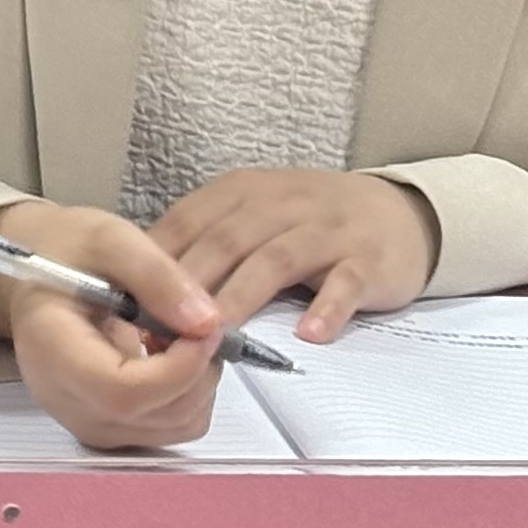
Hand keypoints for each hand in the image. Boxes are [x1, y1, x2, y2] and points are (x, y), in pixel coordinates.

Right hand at [0, 200, 230, 450]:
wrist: (36, 278)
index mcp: (50, 348)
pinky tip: (167, 360)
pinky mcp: (105, 430)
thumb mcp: (110, 239)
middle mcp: (62, 399)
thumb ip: (157, 276)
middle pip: (153, 414)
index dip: (179, 368)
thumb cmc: (65, 252)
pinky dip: (188, 397)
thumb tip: (206, 323)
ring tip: (178, 338)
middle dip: (198, 370)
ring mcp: (83, 421)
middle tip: (200, 324)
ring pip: (173, 426)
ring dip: (198, 383)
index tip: (205, 327)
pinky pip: (170, 429)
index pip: (123, 392)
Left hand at [150, 168, 438, 344]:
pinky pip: (347, 282)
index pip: (187, 223)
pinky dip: (327, 307)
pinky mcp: (369, 258)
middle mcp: (279, 203)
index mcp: (240, 193)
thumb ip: (206, 246)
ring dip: (243, 296)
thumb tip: (143, 292)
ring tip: (218, 334)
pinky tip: (308, 334)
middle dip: (190, 285)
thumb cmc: (308, 224)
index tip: (129, 306)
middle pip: (226, 242)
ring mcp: (326, 229)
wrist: (398, 212)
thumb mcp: (252, 219)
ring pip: (276, 260)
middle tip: (163, 329)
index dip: (155, 264)